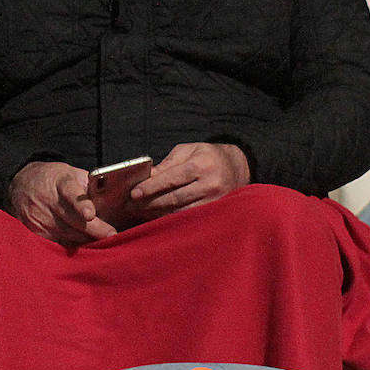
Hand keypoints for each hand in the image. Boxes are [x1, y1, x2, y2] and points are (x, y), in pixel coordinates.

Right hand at [8, 161, 116, 244]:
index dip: (81, 205)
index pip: (72, 194)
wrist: (20, 184)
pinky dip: (72, 246)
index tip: (90, 213)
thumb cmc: (53, 180)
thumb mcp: (70, 173)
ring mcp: (39, 219)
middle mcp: (48, 202)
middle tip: (111, 235)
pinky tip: (81, 245)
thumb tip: (111, 201)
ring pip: (69, 236)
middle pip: (74, 221)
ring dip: (86, 239)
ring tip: (101, 240)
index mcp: (61, 183)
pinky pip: (59, 244)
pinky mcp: (34, 233)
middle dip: (95, 230)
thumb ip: (89, 185)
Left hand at [129, 143, 249, 215]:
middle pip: (175, 197)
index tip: (134, 193)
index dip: (152, 187)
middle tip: (131, 205)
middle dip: (150, 202)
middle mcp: (210, 184)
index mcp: (202, 165)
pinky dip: (171, 219)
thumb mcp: (188, 150)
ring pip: (181, 211)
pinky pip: (189, 218)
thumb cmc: (208, 156)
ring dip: (157, 213)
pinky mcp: (215, 212)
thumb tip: (147, 177)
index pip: (172, 178)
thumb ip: (168, 163)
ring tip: (140, 212)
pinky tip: (157, 217)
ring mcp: (214, 201)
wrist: (238, 167)